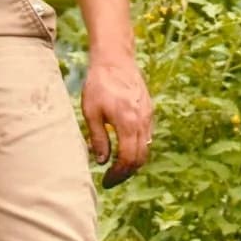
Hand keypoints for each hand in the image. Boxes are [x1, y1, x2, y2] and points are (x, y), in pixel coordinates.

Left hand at [81, 51, 153, 186]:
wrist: (115, 59)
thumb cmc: (98, 84)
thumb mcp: (91, 112)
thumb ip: (98, 139)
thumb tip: (102, 162)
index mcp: (127, 123)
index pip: (128, 159)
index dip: (118, 174)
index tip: (106, 181)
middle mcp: (142, 121)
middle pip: (140, 158)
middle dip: (126, 172)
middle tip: (111, 178)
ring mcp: (148, 115)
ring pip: (145, 147)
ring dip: (133, 161)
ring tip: (116, 166)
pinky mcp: (149, 110)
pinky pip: (146, 135)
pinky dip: (137, 146)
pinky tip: (123, 147)